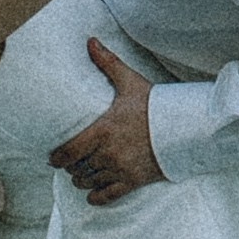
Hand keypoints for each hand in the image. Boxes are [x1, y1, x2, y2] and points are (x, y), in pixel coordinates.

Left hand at [51, 43, 162, 201]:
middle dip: (70, 167)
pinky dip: (96, 197)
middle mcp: (109, 153)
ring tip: (80, 174)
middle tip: (69, 163)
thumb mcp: (131, 82)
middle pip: (76, 169)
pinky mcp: (134, 181)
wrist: (186, 127)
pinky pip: (107, 196)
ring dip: (81, 180)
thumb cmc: (157, 104)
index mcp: (103, 131)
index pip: (68, 151)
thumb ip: (108, 63)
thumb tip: (90, 40)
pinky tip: (92, 193)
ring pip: (89, 182)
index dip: (56, 158)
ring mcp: (121, 170)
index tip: (52, 158)